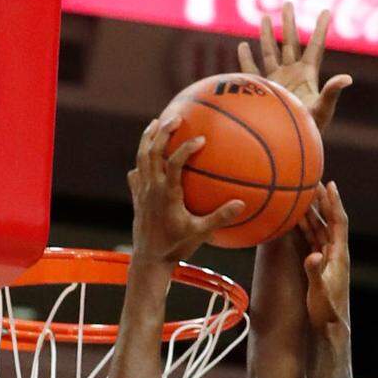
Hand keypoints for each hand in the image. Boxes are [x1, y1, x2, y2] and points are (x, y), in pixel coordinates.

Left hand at [127, 115, 243, 264]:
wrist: (149, 261)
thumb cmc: (176, 248)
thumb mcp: (200, 234)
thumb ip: (220, 218)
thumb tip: (241, 204)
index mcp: (167, 194)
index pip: (174, 163)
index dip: (186, 148)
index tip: (200, 139)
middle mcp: (151, 188)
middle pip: (153, 151)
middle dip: (163, 131)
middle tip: (176, 117)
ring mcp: (141, 192)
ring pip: (141, 157)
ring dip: (148, 138)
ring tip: (156, 123)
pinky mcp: (136, 197)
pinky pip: (136, 173)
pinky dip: (141, 161)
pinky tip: (146, 157)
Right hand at [239, 3, 351, 131]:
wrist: (291, 145)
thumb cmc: (310, 129)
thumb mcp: (323, 110)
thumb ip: (332, 92)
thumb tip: (347, 78)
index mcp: (308, 75)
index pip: (316, 47)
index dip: (320, 29)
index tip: (326, 11)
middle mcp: (293, 74)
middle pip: (291, 42)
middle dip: (289, 23)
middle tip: (288, 3)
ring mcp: (278, 81)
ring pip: (271, 52)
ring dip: (267, 35)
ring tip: (265, 17)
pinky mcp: (265, 90)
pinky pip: (253, 72)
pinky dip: (247, 60)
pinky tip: (242, 46)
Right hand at [301, 182, 349, 331]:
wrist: (330, 327)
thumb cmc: (326, 311)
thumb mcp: (319, 292)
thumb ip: (315, 272)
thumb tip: (313, 255)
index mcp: (339, 256)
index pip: (339, 222)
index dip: (334, 203)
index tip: (330, 184)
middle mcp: (336, 254)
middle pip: (330, 220)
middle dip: (322, 201)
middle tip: (313, 182)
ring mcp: (329, 259)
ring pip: (321, 229)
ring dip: (313, 212)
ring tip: (303, 195)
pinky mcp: (321, 265)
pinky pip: (314, 240)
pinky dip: (307, 227)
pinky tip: (298, 220)